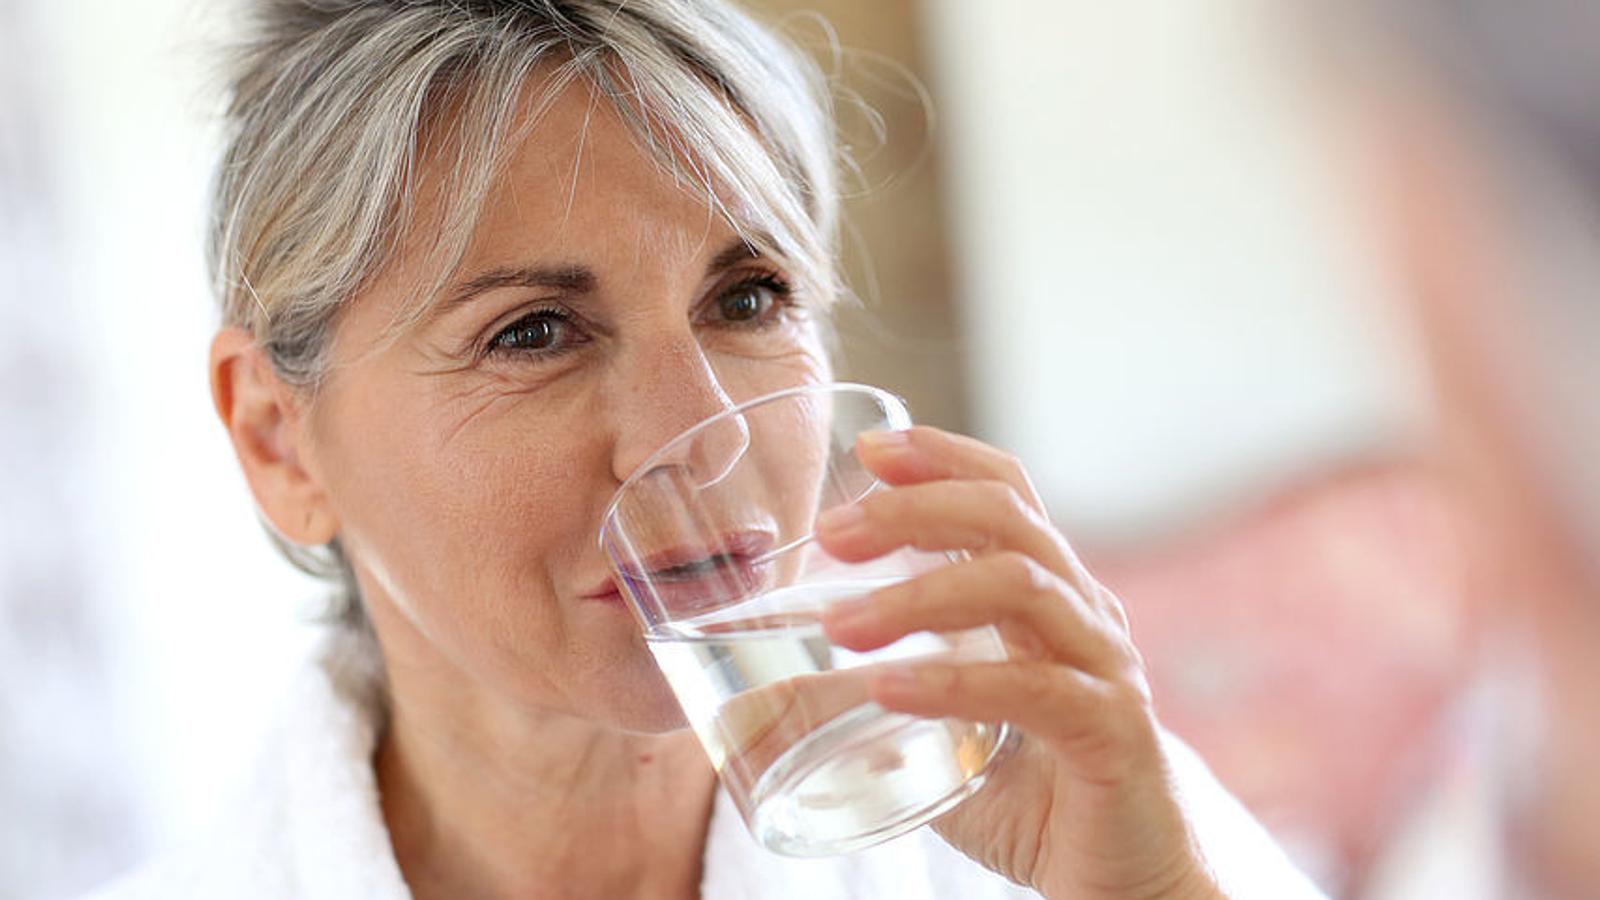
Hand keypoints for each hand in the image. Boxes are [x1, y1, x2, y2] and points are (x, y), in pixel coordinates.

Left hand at [816, 427, 1221, 899]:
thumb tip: (763, 695)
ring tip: (840, 626)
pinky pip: (1035, 688)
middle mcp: (1084, 615)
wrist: (1124, 886)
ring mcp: (1105, 668)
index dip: (944, 456)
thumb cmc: (1031, 803)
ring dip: (919, 593)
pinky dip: (953, 682)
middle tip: (831, 532)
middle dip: (913, 509)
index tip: (869, 448)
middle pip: (1008, 517)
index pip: (1006, 492)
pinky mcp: (1113, 732)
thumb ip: (875, 699)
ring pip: (1019, 585)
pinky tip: (889, 688)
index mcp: (1049, 597)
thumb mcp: (940, 735)